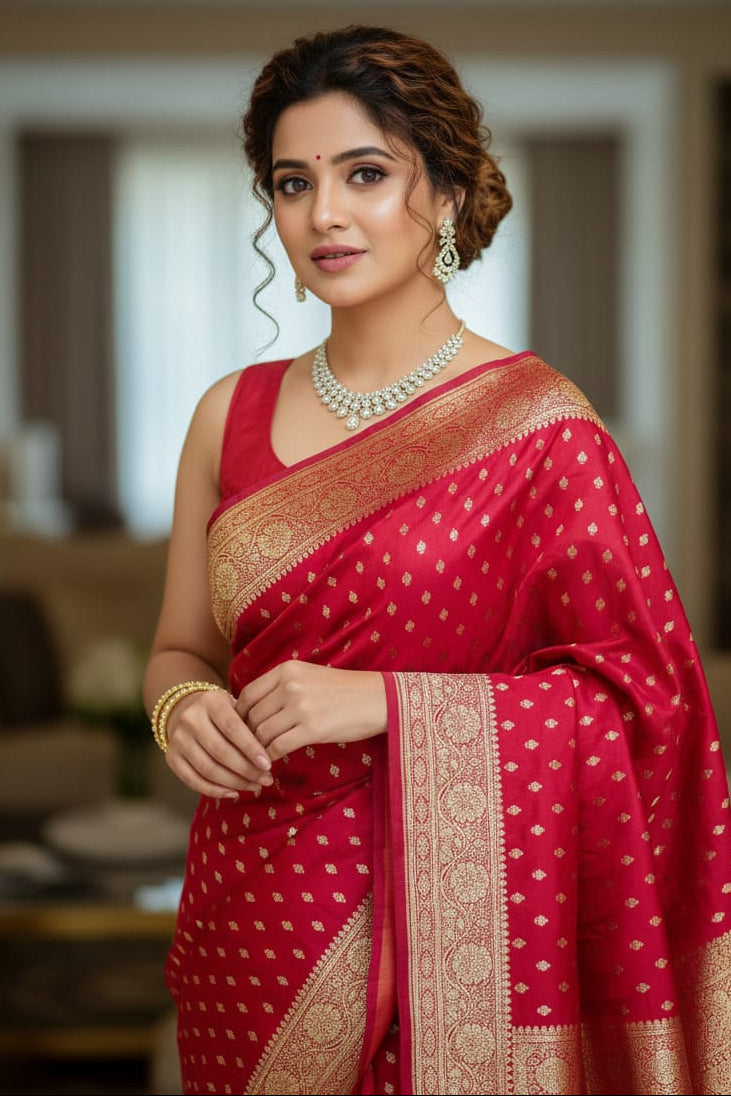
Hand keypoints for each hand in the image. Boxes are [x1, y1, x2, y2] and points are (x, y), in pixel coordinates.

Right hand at [165, 688, 272, 798]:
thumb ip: (250, 725)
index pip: (233, 728)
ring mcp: (178, 739)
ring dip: (234, 782)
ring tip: (254, 787)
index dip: (251, 748)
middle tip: (266, 780)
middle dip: (246, 770)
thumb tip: (270, 755)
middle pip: (220, 751)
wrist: (185, 709)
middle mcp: (190, 719)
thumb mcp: (236, 706)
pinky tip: (233, 793)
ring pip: (207, 768)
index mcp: (211, 702)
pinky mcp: (171, 757)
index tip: (268, 764)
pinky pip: (193, 780)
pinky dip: (214, 790)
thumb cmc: (222, 712)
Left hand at [235, 661, 386, 761]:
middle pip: (252, 716)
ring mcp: (300, 707)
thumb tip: (252, 708)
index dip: (239, 715)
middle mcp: (289, 685)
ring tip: (261, 756)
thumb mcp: (308, 676)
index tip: (241, 729)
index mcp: (286, 671)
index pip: (248, 695)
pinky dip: (271, 756)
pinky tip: (274, 761)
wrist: (378, 699)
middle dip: (248, 735)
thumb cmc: (343, 691)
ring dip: (259, 748)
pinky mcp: (311, 728)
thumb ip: (280, 687)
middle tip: (249, 748)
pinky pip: (278, 747)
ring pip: (262, 733)